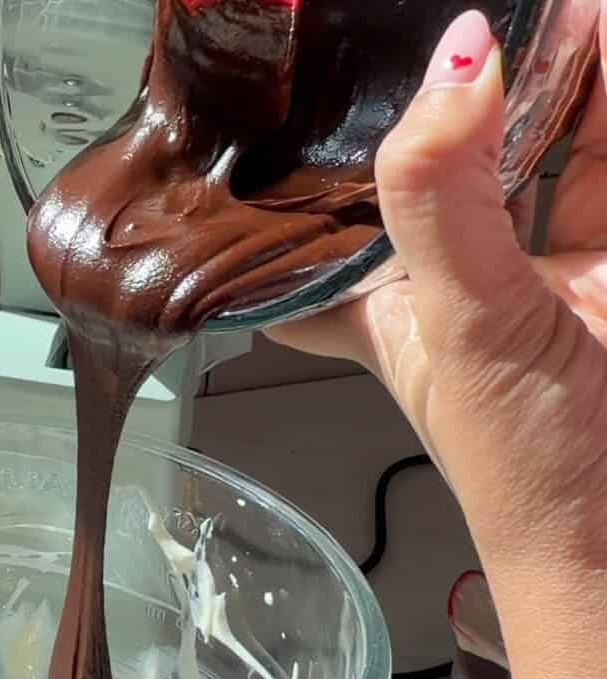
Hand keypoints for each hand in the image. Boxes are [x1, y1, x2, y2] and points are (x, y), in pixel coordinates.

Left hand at [271, 7, 606, 606]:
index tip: (268, 143)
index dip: (289, 207)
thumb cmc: (531, 470)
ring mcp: (547, 274)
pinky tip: (601, 39)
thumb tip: (455, 61)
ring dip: (550, 78)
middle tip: (449, 26)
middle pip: (441, 174)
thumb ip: (445, 201)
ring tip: (549, 9)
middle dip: (450, 101)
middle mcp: (462, 286)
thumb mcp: (460, 326)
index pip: (312, 259)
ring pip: (542, 153)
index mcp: (392, 313)